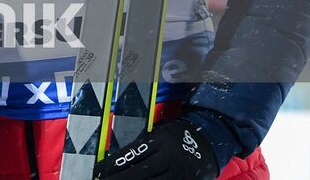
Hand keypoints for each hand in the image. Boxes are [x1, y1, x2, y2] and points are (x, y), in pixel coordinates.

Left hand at [94, 118, 218, 179]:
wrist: (210, 139)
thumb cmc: (178, 134)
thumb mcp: (159, 133)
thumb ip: (143, 145)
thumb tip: (119, 158)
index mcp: (160, 141)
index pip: (132, 154)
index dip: (114, 165)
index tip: (99, 171)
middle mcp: (170, 158)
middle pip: (141, 172)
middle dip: (121, 179)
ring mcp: (181, 172)